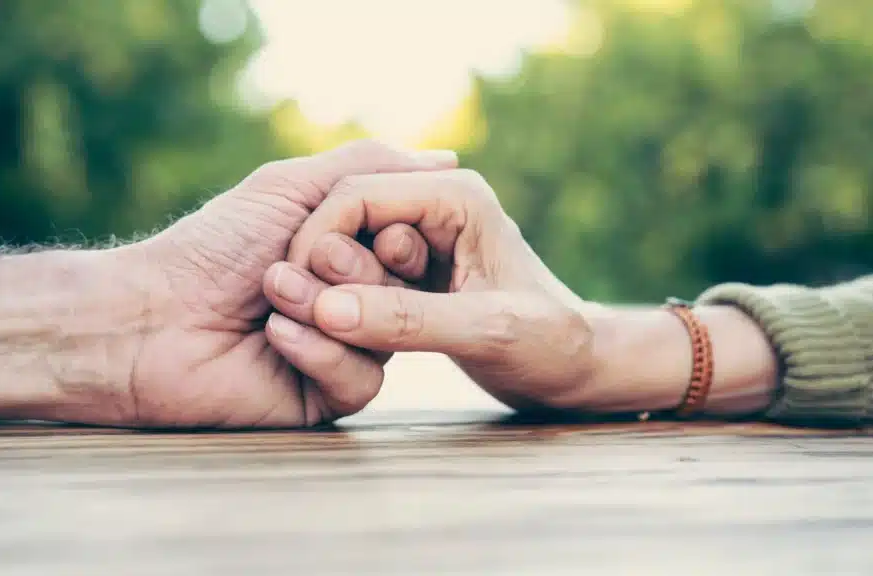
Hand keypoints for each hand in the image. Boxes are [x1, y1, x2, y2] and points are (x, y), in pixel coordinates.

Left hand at [0, 140, 456, 427]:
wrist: (152, 317)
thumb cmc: (213, 247)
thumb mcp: (290, 185)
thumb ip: (368, 166)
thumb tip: (449, 159)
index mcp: (347, 254)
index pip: (410, 246)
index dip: (398, 236)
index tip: (375, 228)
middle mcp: (350, 301)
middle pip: (404, 290)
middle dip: (351, 268)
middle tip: (298, 258)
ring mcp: (339, 349)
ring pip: (389, 335)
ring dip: (329, 307)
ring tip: (272, 294)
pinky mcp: (322, 397)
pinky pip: (361, 380)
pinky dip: (320, 352)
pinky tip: (273, 336)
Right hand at [271, 169, 599, 410]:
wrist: (578, 369)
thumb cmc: (551, 346)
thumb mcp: (484, 333)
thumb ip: (406, 320)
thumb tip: (325, 310)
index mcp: (455, 195)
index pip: (357, 196)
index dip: (318, 241)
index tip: (295, 293)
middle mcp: (436, 204)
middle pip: (345, 217)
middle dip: (323, 267)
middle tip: (314, 320)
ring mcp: (425, 237)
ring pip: (348, 248)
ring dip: (334, 288)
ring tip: (335, 333)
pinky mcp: (416, 271)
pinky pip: (362, 276)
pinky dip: (349, 302)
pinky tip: (349, 335)